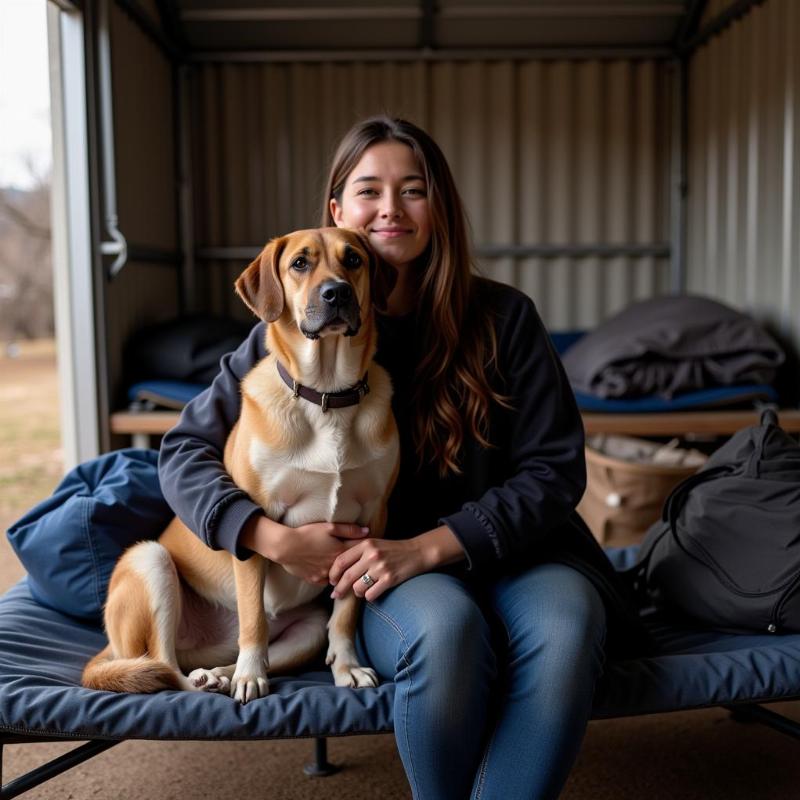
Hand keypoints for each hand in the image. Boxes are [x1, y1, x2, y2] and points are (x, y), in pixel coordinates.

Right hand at [245, 516, 368, 584]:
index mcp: (341, 552)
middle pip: (351, 567)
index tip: (372, 550)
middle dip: (358, 565)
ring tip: (349, 571)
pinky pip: (327, 581)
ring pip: (339, 577)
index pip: (359, 552)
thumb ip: (349, 530)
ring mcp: (325, 575)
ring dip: (344, 574)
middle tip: (364, 564)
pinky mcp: (315, 580)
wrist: (285, 547)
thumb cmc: (307, 533)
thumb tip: (367, 531)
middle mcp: (335, 566)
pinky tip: (332, 575)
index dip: (366, 550)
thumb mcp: (329, 527)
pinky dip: (330, 578)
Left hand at [328, 537, 429, 601]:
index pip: (341, 560)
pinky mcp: (389, 579)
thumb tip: (339, 571)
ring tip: (361, 590)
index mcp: (366, 544)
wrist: (417, 552)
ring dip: (357, 592)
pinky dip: (369, 596)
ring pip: (358, 588)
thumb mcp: (375, 544)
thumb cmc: (393, 550)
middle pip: (347, 576)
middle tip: (335, 595)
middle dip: (339, 589)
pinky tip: (374, 592)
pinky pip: (370, 594)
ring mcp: (381, 567)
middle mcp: (371, 555)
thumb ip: (358, 553)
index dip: (333, 573)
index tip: (332, 581)